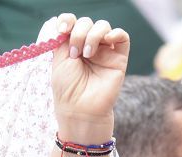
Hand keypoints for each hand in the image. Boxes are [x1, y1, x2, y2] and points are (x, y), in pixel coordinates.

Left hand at [50, 14, 129, 142]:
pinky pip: (122, 36)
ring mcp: (104, 52)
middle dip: (78, 32)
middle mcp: (88, 47)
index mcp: (72, 47)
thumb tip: (65, 22)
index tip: (62, 29)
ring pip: (103, 26)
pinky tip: (106, 41)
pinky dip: (115, 33)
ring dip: (92, 34)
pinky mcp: (119, 58)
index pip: (72, 23)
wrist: (81, 110)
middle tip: (75, 53)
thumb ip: (63, 39)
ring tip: (87, 54)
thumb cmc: (67, 90)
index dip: (67, 20)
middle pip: (86, 22)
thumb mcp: (59, 61)